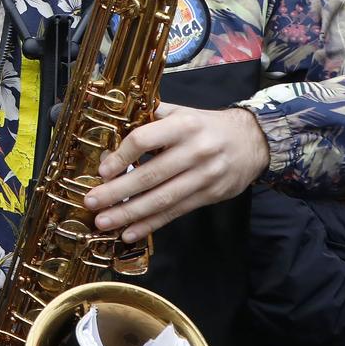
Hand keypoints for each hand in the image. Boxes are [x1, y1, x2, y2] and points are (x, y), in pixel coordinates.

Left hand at [82, 104, 268, 242]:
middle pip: (150, 175)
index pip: (144, 140)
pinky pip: (175, 212)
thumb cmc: (205, 126)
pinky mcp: (209, 195)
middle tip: (92, 202)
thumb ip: (149, 119)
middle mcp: (195, 151)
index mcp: (183, 125)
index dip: (121, 156)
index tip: (102, 171)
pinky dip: (151, 224)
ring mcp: (204, 176)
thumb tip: (109, 132)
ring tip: (104, 222)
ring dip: (130, 213)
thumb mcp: (181, 113)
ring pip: (162, 198)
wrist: (252, 141)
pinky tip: (130, 232)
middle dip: (117, 192)